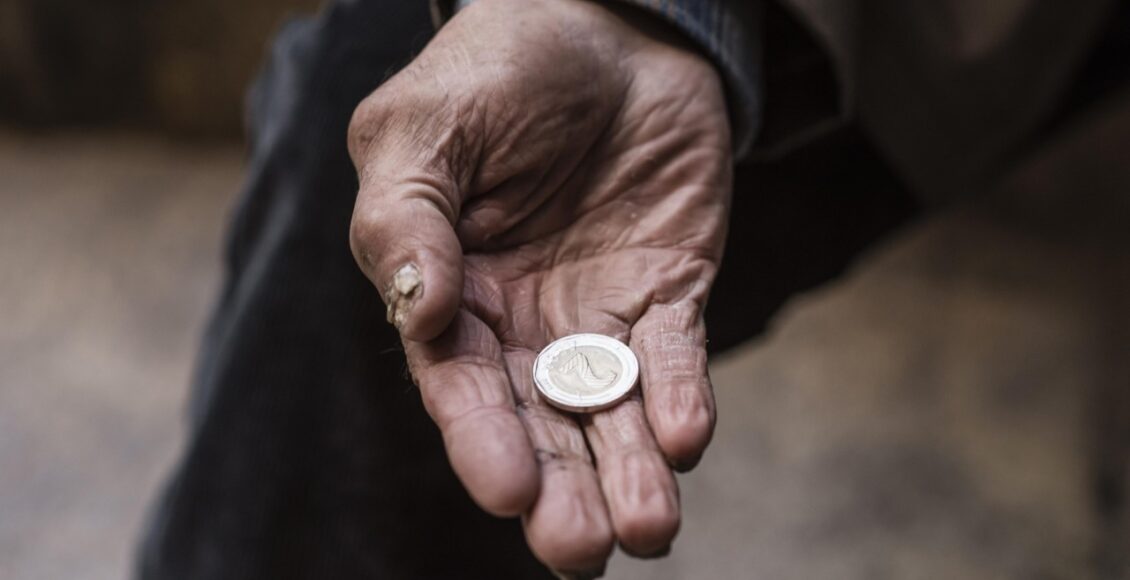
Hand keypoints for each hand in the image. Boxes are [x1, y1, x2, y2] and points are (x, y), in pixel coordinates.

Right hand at [347, 0, 730, 574]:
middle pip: (540, 425)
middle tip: (580, 552)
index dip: (483, 440)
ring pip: (614, 413)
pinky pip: (677, 357)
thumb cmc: (494, 71)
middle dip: (562, 491)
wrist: (604, 25)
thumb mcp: (423, 129)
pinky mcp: (670, 292)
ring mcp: (600, 313)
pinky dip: (683, 399)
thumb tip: (416, 314)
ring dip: (630, 472)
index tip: (510, 491)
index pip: (461, 386)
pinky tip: (686, 438)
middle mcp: (523, 324)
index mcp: (451, 295)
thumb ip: (405, 218)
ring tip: (649, 529)